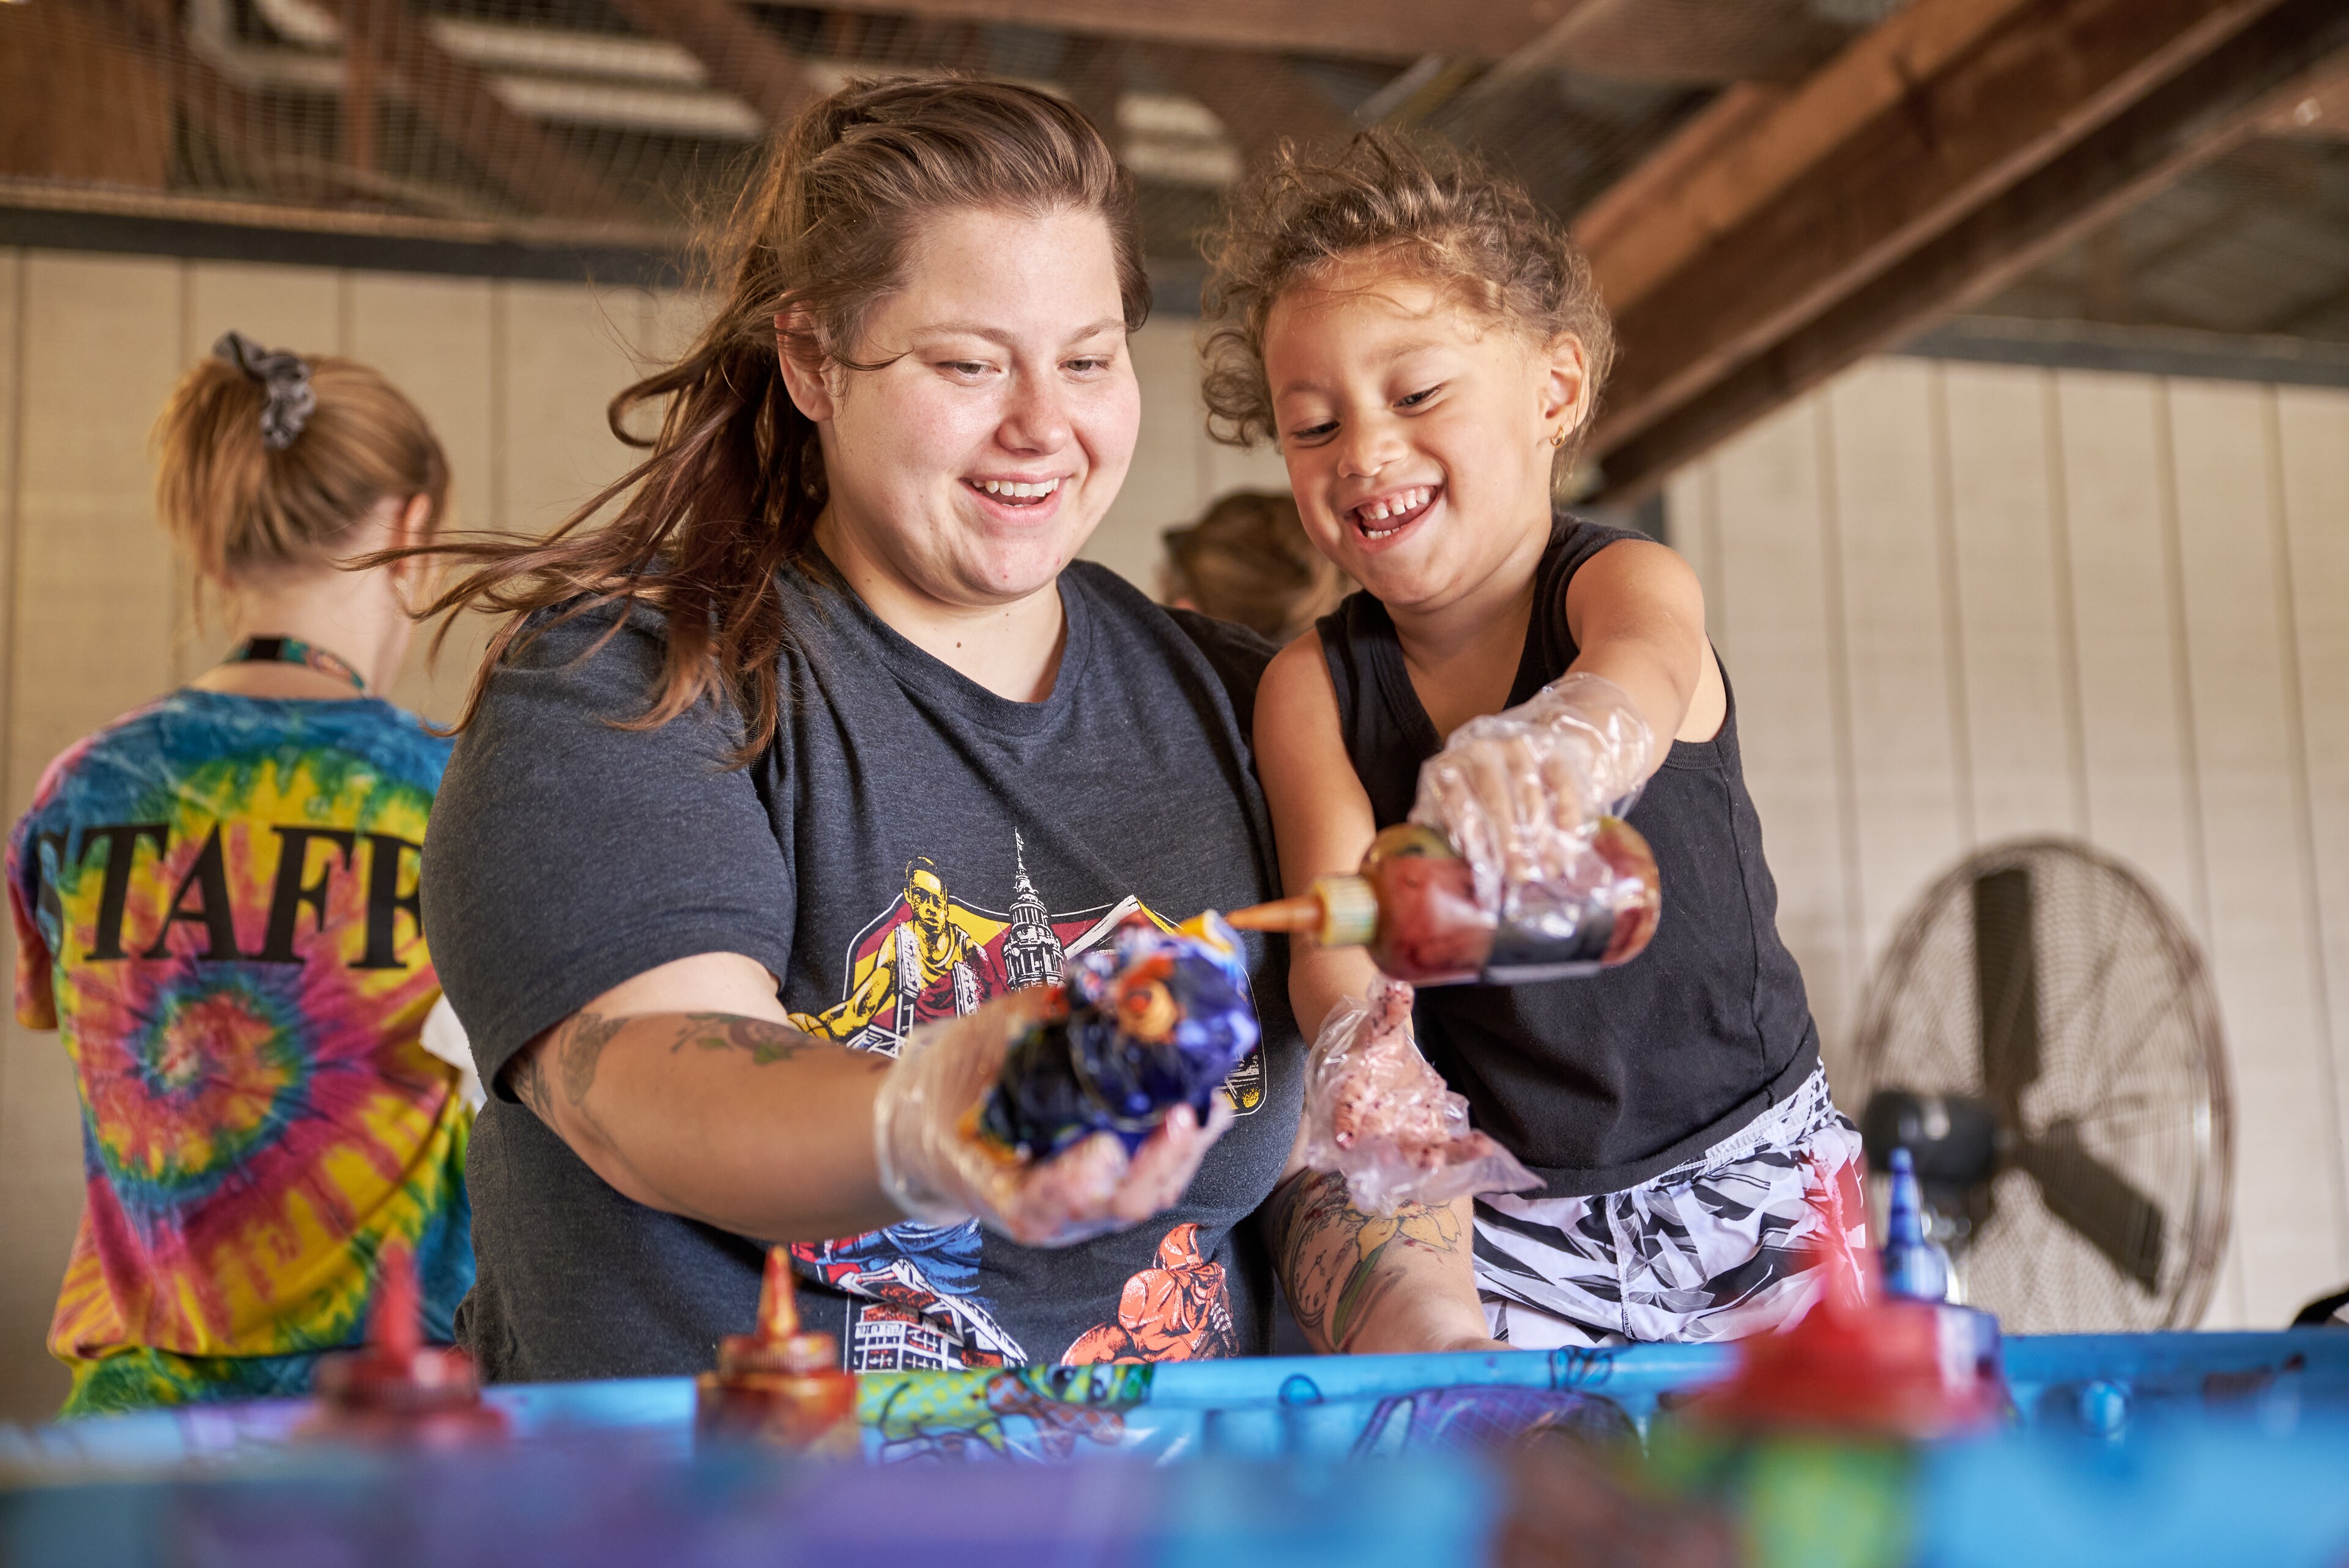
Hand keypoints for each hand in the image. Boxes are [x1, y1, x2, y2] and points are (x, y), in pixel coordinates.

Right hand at [873, 988, 1235, 1246]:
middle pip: (1116, 1204)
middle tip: (1187, 1114)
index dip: (1077, 1182)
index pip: (1043, 1205)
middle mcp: (1049, 1209)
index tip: (1105, 1147)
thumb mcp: (976, 1048)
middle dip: (1161, 1161)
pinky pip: (1151, 1174)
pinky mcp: (1107, 1184)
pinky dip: (1181, 1144)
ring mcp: (1084, 1204)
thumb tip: (1087, 986)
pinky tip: (1203, 1107)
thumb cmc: (950, 1087)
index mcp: (998, 1186)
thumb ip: (1030, 1022)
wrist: (932, 1121)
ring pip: (1146, 1193)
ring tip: (1210, 1105)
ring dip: (1185, 1151)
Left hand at [1410, 671, 1653, 914]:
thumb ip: (1441, 823)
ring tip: (1548, 869)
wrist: (1533, 743)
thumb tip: (1423, 857)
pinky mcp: (1552, 751)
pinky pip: (1561, 782)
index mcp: (1451, 766)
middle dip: (1508, 842)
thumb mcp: (1456, 798)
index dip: (1471, 837)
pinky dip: (1567, 811)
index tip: (1482, 867)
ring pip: (1529, 794)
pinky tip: (1570, 838)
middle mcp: (1482, 752)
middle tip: (1519, 876)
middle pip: (1495, 800)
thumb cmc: (1485, 786)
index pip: (1458, 804)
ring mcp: (1519, 748)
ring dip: (1540, 835)